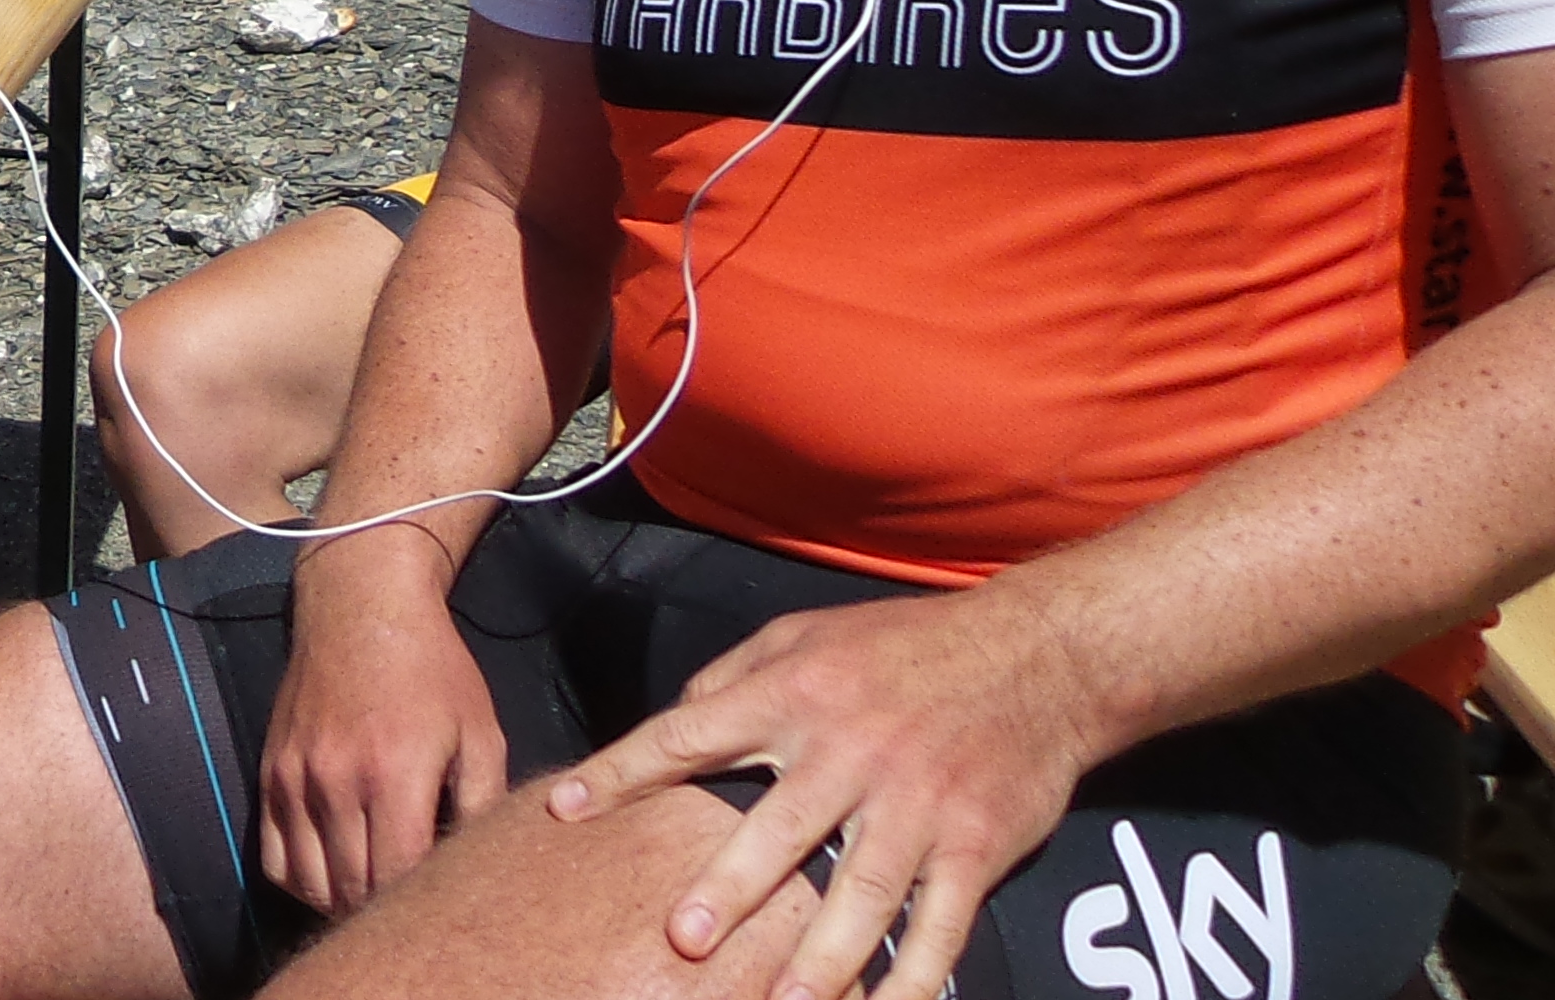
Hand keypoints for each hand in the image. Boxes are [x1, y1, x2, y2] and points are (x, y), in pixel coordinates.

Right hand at [258, 534, 507, 918]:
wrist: (360, 607)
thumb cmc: (433, 670)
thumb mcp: (481, 732)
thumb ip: (481, 806)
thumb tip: (472, 868)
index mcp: (394, 773)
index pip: (395, 878)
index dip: (416, 907)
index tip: (437, 906)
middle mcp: (335, 781)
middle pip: (350, 891)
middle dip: (381, 912)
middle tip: (408, 908)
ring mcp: (294, 778)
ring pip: (308, 884)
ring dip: (340, 903)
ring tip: (371, 897)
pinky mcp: (270, 772)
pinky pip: (272, 858)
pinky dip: (300, 881)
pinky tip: (331, 873)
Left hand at [543, 589, 1104, 999]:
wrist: (1040, 654)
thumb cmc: (902, 646)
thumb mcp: (804, 635)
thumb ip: (731, 680)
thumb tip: (670, 723)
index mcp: (793, 694)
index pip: (688, 733)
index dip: (621, 772)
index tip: (560, 811)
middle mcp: (850, 751)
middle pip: (780, 830)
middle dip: (728, 888)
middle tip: (679, 939)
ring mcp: (917, 802)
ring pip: (863, 892)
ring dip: (823, 955)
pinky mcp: (974, 843)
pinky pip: (942, 923)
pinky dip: (916, 977)